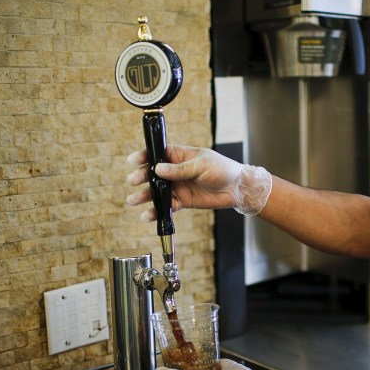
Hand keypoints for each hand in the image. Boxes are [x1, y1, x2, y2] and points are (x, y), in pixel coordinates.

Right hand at [126, 145, 271, 218]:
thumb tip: (158, 169)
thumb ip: (180, 169)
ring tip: (133, 200)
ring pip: (156, 192)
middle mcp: (175, 171)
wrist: (236, 189)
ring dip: (144, 196)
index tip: (133, 160)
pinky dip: (156, 212)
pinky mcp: (182, 201)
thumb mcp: (202, 165)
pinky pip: (166, 207)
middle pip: (153, 173)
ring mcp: (178, 187)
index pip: (158, 154)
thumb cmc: (222, 170)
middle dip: (141, 177)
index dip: (145, 156)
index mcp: (180, 156)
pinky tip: (147, 215)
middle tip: (134, 181)